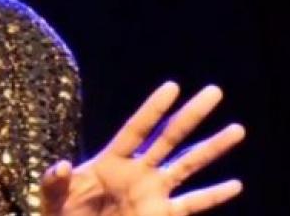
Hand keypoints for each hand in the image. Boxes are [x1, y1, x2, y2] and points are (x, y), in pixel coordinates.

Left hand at [41, 82, 245, 215]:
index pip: (137, 128)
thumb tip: (62, 165)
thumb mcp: (51, 197)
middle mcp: (137, 171)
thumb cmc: (60, 214)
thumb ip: (54, 181)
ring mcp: (152, 193)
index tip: (173, 87)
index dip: (153, 109)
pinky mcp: (161, 215)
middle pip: (169, 137)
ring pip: (187, 166)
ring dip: (212, 148)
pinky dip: (213, 196)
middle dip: (191, 115)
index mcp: (111, 160)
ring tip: (238, 129)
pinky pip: (192, 204)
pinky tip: (235, 185)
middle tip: (214, 91)